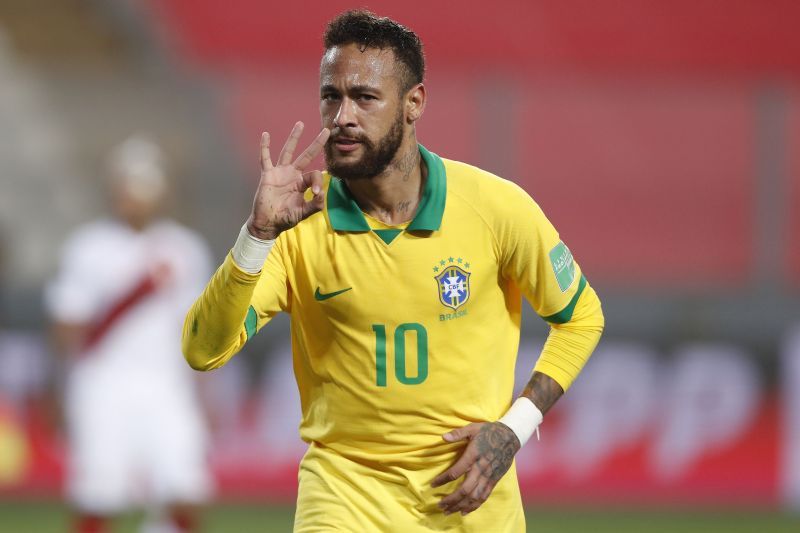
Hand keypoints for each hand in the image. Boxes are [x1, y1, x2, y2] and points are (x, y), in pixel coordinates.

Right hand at [247, 122, 330, 239]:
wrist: (268, 223)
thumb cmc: (285, 218)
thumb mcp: (303, 213)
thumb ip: (314, 205)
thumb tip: (321, 193)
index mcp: (303, 183)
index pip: (314, 174)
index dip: (318, 181)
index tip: (316, 193)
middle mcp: (293, 175)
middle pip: (307, 155)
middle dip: (316, 143)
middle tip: (327, 130)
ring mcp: (280, 173)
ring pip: (288, 151)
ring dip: (294, 137)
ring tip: (300, 124)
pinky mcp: (267, 175)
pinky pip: (265, 158)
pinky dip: (265, 147)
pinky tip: (266, 135)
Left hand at [431, 422, 520, 515]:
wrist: (510, 437)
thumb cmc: (489, 431)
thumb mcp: (472, 428)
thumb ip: (457, 434)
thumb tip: (442, 437)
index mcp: (473, 455)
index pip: (456, 471)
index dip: (443, 479)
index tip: (433, 484)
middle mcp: (481, 468)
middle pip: (465, 489)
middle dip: (451, 499)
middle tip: (439, 505)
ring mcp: (488, 476)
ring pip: (474, 496)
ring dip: (460, 506)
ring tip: (448, 511)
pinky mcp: (494, 481)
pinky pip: (484, 496)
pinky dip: (474, 506)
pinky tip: (464, 511)